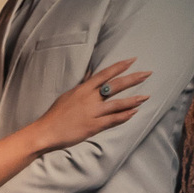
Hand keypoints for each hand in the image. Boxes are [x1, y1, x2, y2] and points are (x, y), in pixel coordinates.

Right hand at [34, 59, 149, 152]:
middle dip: (133, 79)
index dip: (120, 66)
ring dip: (133, 100)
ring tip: (146, 96)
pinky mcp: (93, 126)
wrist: (46, 132)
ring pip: (118, 104)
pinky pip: (113, 120)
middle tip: (147, 73)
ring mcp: (93, 112)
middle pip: (116, 86)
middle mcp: (90, 98)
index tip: (133, 60)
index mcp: (83, 89)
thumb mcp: (68, 95)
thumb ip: (82, 86)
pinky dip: (124, 116)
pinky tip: (133, 113)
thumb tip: (90, 76)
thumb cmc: (55, 114)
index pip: (106, 74)